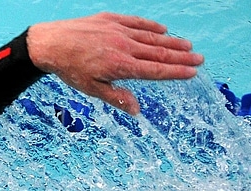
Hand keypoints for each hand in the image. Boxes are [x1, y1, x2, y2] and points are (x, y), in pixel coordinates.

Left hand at [26, 12, 203, 114]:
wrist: (51, 44)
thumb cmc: (70, 70)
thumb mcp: (92, 89)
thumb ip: (117, 97)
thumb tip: (137, 111)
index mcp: (120, 66)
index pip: (155, 70)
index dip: (175, 72)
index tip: (192, 72)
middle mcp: (123, 46)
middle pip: (159, 52)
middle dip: (181, 57)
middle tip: (200, 59)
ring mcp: (119, 30)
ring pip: (151, 37)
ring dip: (171, 42)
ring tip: (188, 46)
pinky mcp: (111, 19)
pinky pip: (136, 22)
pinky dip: (151, 27)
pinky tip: (163, 30)